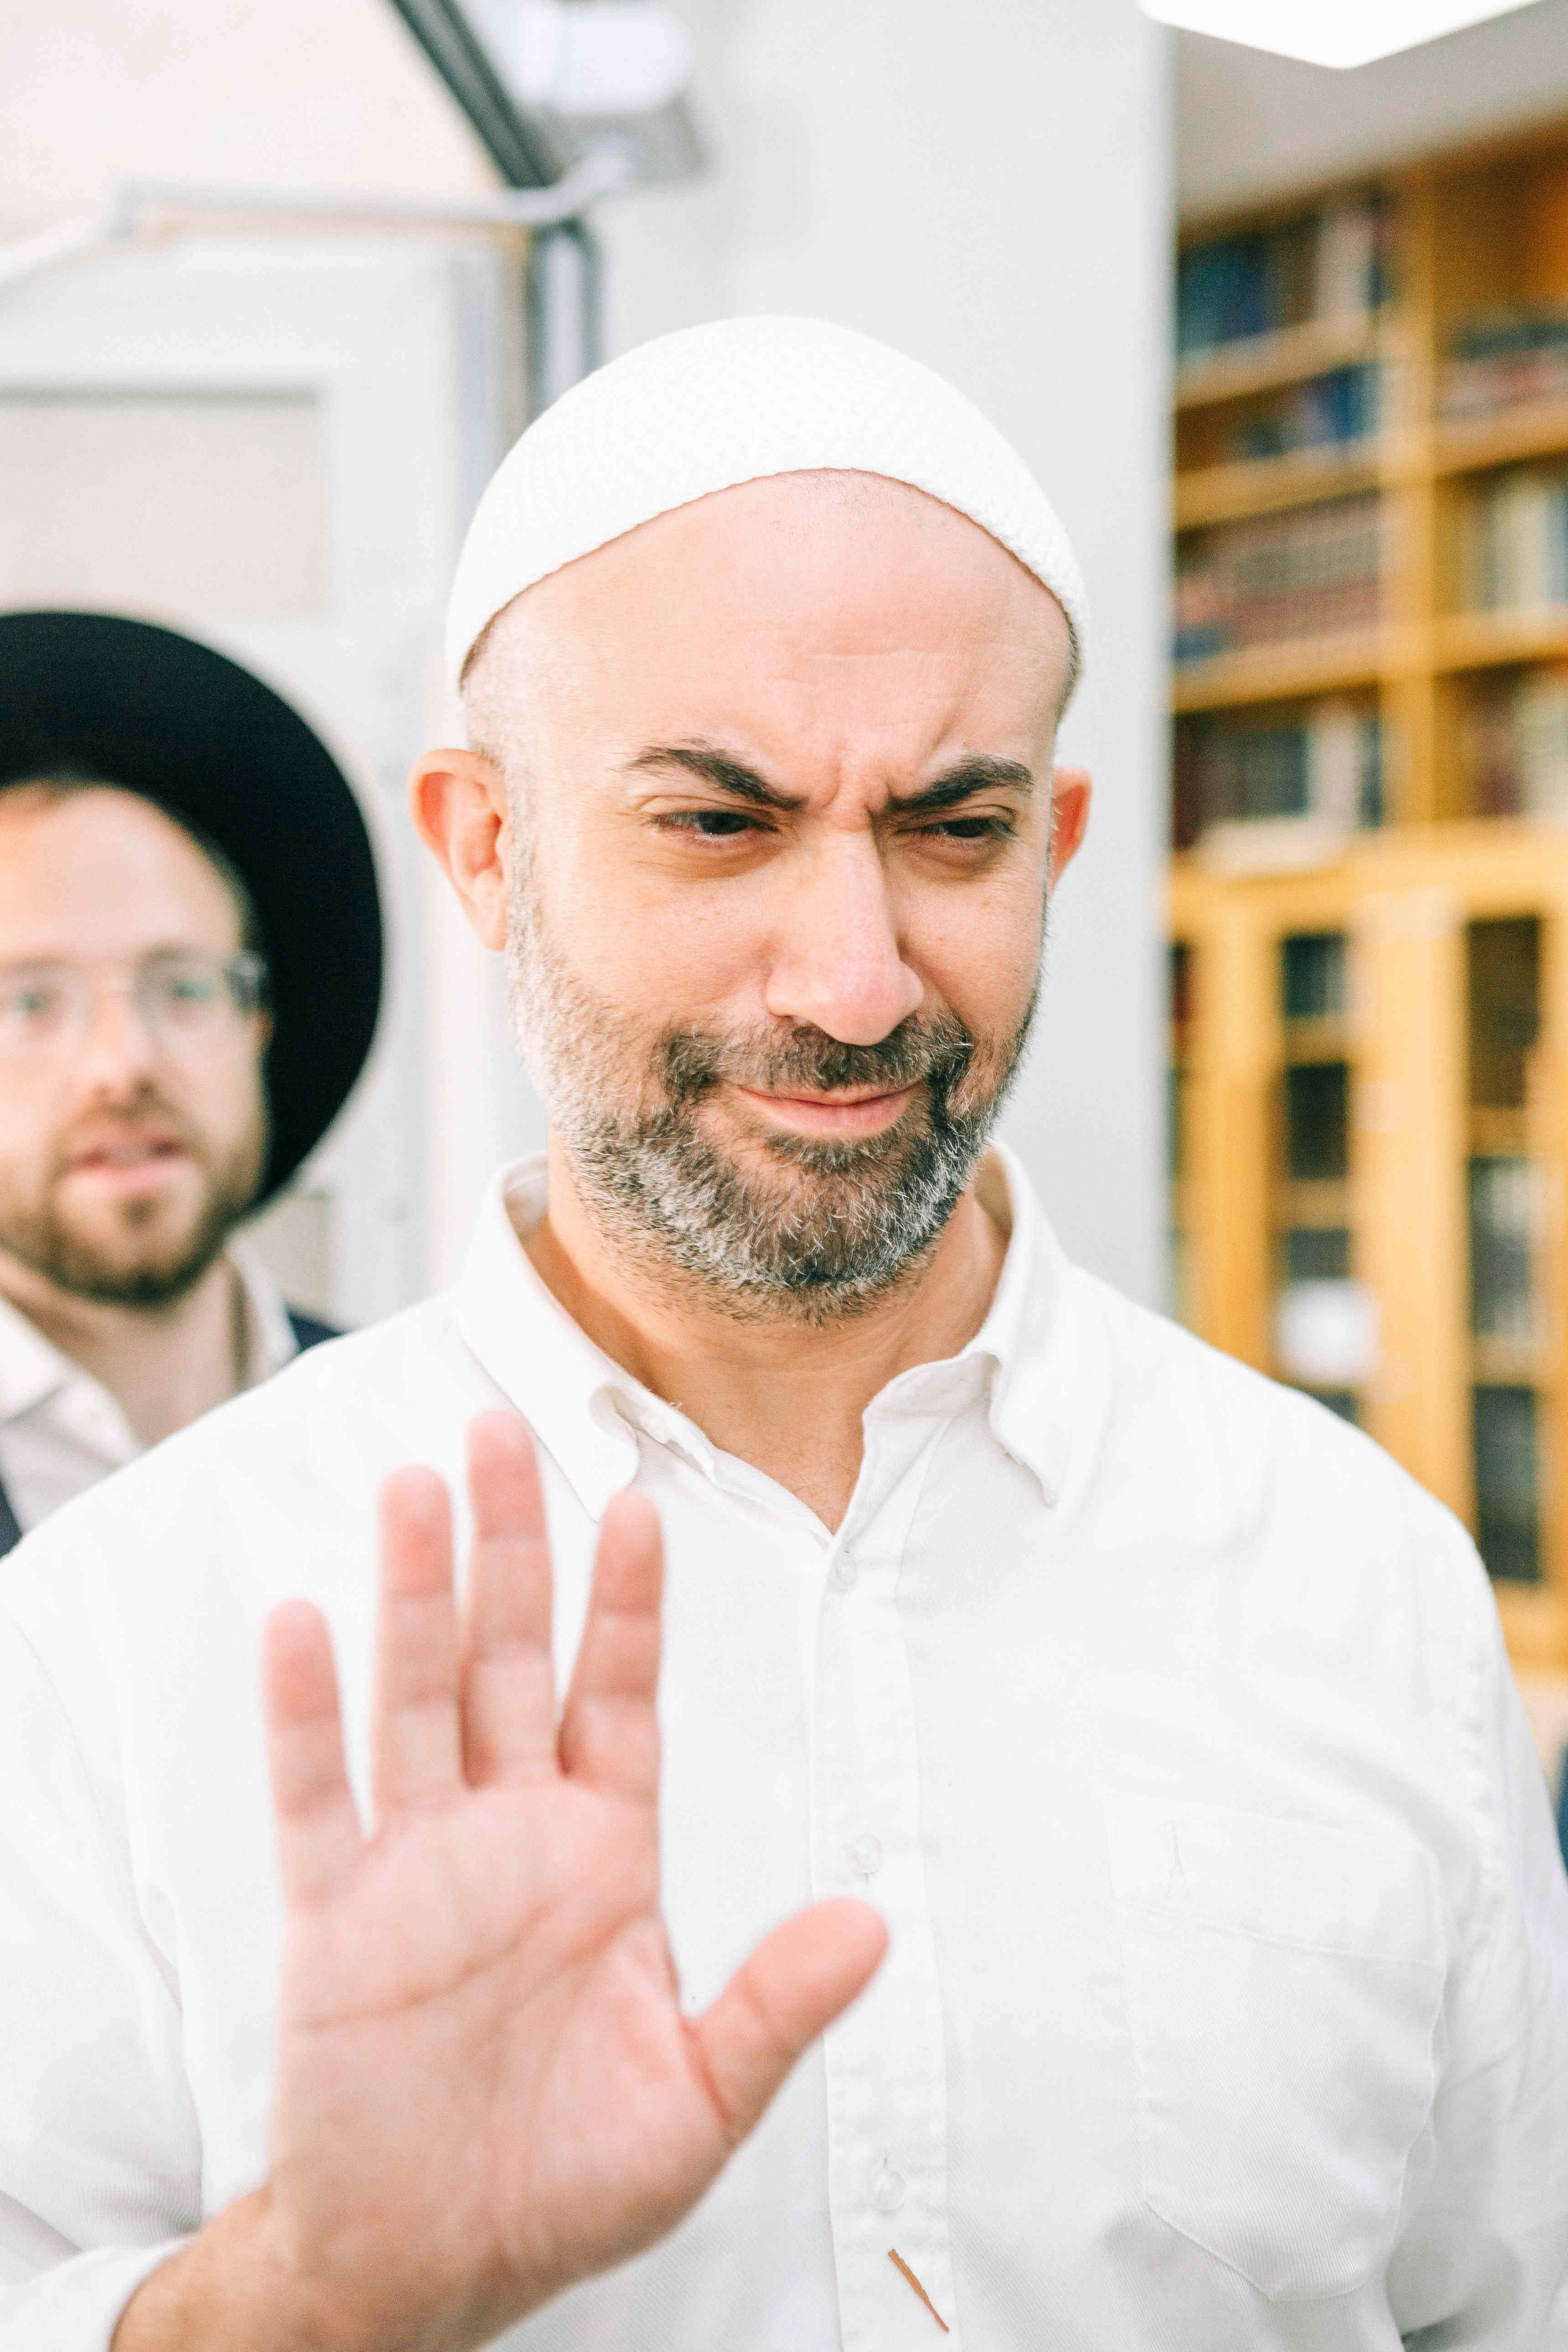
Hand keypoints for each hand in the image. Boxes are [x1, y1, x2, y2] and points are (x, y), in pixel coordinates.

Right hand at [117, 1414, 883, 2351]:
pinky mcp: (336, 1915)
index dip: (628, 1605)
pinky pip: (318, 1796)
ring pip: (415, 1695)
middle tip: (502, 1430)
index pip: (620, 1697)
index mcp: (605, 1854)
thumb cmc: (569, 2179)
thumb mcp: (700, 2103)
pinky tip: (301, 1619)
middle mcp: (512, 1831)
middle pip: (509, 1658)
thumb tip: (876, 1924)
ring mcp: (419, 1862)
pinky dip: (306, 1712)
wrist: (431, 2261)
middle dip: (511, 1547)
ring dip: (414, 1593)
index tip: (639, 1505)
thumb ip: (777, 2005)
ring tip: (416, 1485)